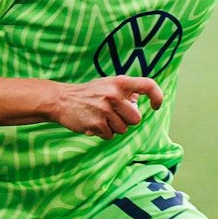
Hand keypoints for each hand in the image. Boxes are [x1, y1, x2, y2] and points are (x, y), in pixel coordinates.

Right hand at [46, 76, 163, 137]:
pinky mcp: (96, 124)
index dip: (157, 96)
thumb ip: (124, 91)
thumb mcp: (107, 84)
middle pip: (136, 118)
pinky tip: (93, 123)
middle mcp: (114, 95)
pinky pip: (109, 135)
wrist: (61, 99)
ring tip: (100, 118)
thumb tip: (137, 101)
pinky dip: (103, 133)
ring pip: (123, 129)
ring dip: (113, 128)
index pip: (148, 85)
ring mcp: (105, 110)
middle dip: (127, 121)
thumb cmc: (88, 93)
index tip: (155, 106)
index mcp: (119, 82)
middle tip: (113, 115)